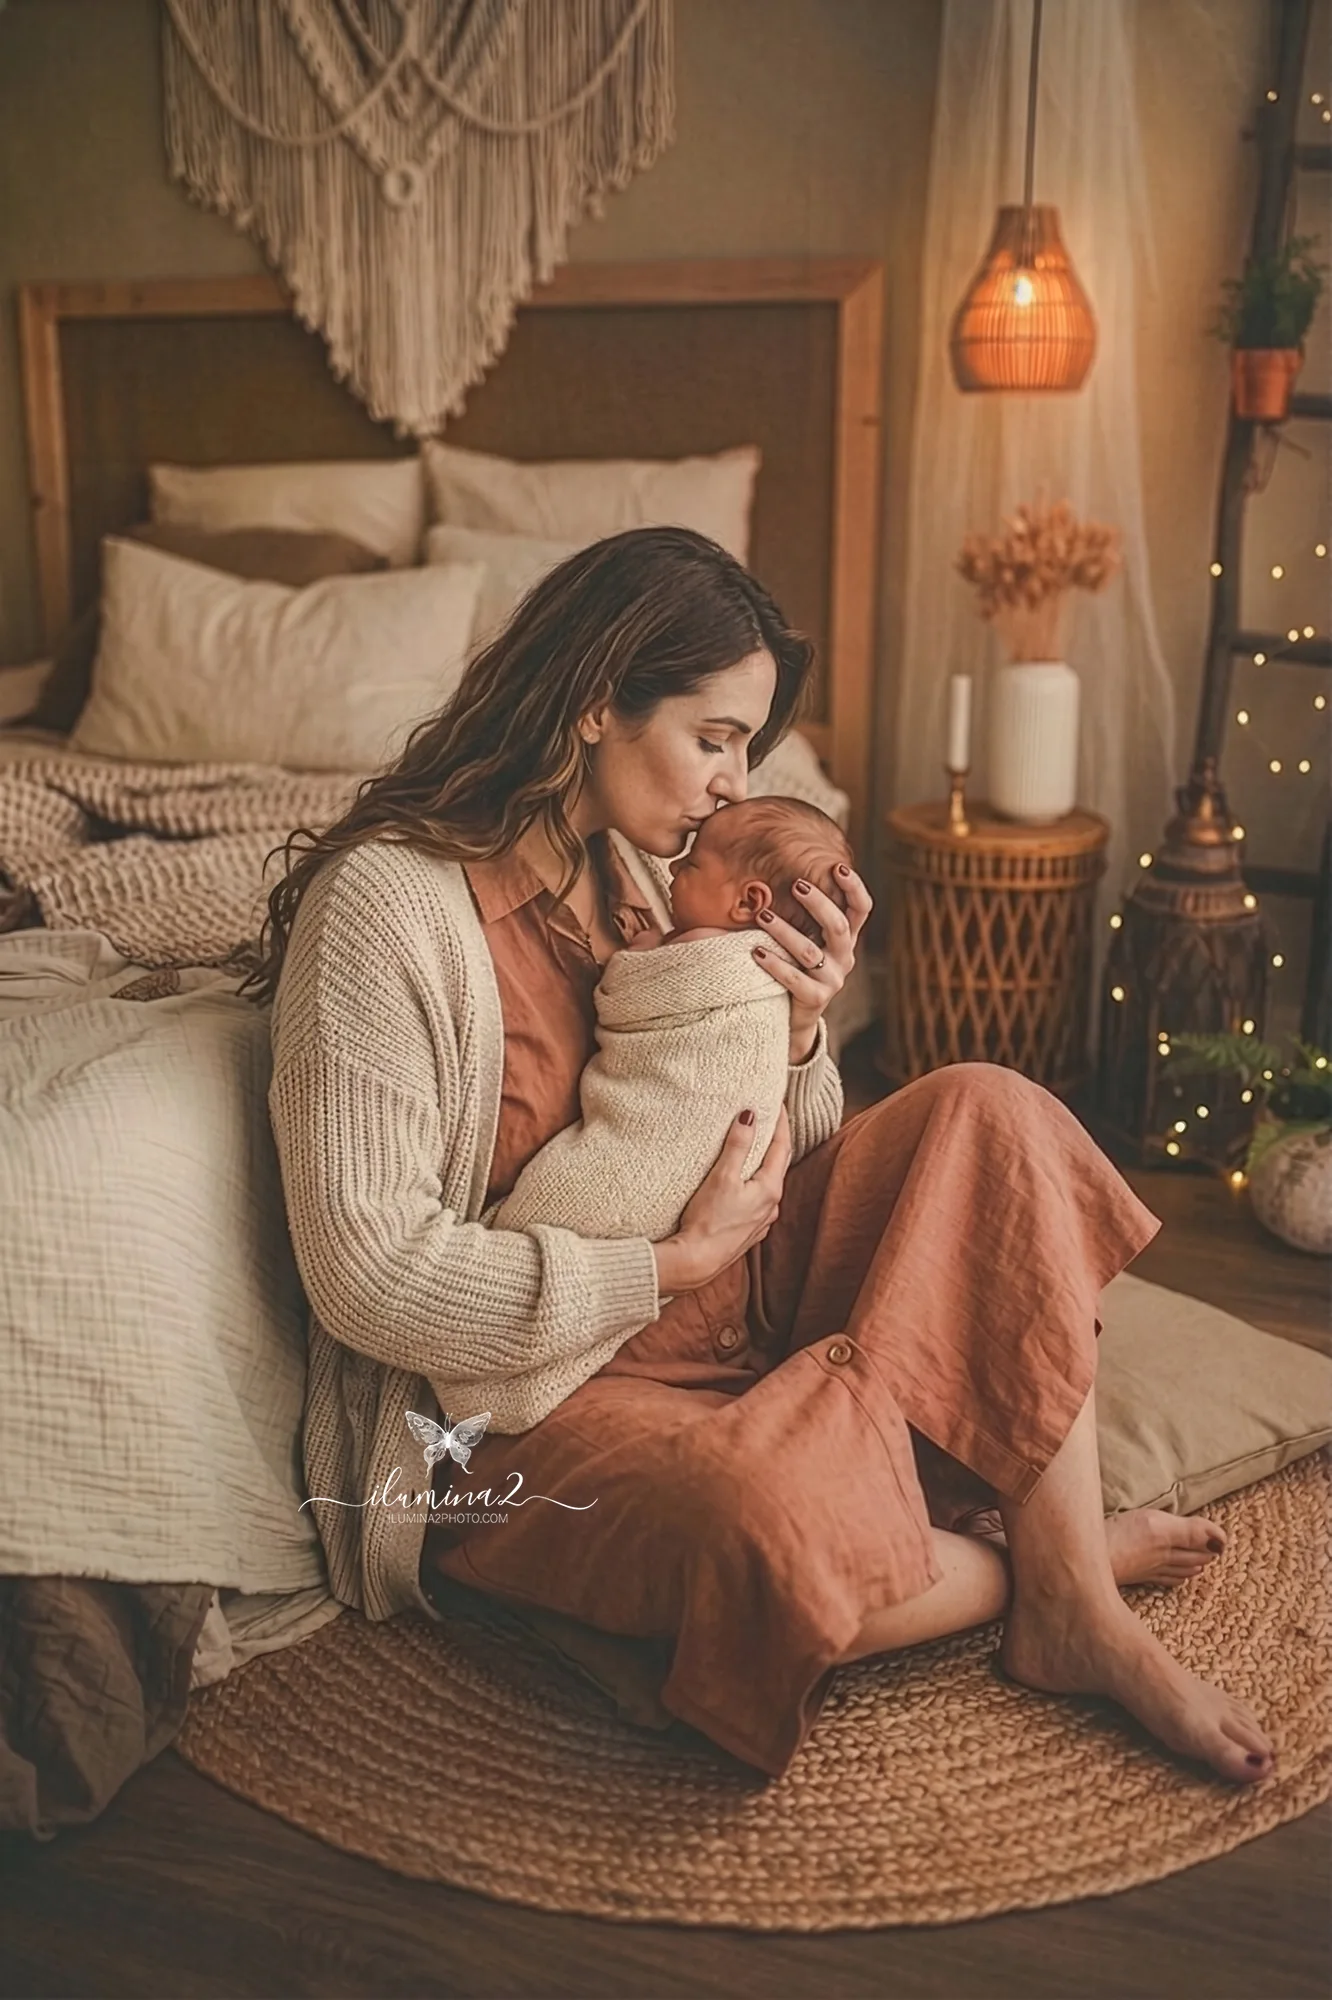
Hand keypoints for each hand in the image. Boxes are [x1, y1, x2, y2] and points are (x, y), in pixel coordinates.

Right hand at [652, 1105, 790, 1293]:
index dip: (781, 1123)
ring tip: (754, 1148)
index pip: (782, 1147)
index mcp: (770, 1189)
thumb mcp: (722, 1177)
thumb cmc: (708, 1221)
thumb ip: (737, 1145)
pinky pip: (756, 1201)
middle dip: (774, 1141)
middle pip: (778, 1165)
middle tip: (768, 1120)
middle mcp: (771, 1206)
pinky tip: (743, 1185)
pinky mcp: (747, 1232)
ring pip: (767, 1185)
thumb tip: (750, 1116)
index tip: (778, 1103)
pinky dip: (753, 1185)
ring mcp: (760, 1222)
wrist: (695, 1262)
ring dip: (763, 1165)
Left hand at [752, 864, 872, 1061]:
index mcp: (845, 939)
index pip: (860, 909)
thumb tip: (775, 871)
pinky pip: (794, 979)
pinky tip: (755, 950)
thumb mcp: (806, 938)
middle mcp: (844, 957)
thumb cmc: (794, 966)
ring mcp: (832, 980)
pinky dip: (774, 963)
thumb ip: (802, 914)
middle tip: (796, 884)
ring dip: (785, 931)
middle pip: (839, 926)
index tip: (837, 866)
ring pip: (810, 951)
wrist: (792, 1017)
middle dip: (818, 903)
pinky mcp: (815, 999)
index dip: (854, 887)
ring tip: (762, 915)